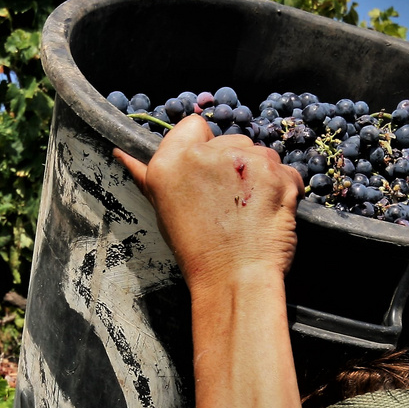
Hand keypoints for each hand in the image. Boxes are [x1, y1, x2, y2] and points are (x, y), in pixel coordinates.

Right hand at [113, 114, 302, 292]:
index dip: (203, 148)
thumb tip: (122, 154)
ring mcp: (245, 161)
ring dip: (260, 175)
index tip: (206, 175)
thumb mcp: (163, 211)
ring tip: (251, 210)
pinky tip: (270, 212)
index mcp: (170, 162)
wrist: (235, 281)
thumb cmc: (198, 253)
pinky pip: (287, 171)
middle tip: (230, 201)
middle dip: (234, 164)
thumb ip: (147, 177)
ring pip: (260, 152)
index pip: (193, 126)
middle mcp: (206, 155)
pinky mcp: (277, 173)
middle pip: (230, 139)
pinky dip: (283, 188)